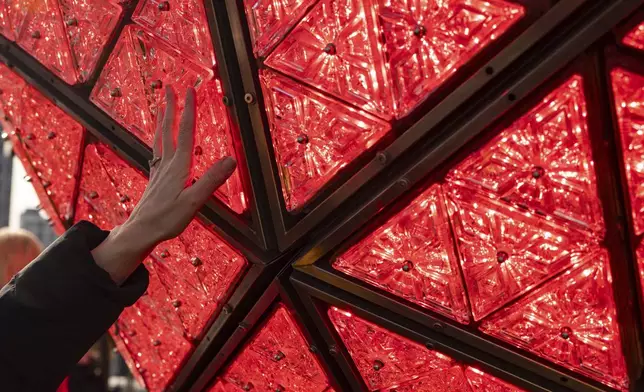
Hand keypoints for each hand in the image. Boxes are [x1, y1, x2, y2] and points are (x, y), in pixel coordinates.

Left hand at [91, 86, 236, 284]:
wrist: (141, 231)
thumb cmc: (166, 219)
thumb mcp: (194, 202)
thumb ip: (212, 180)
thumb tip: (231, 160)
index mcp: (179, 166)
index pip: (186, 132)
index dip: (189, 110)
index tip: (190, 91)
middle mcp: (167, 163)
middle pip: (169, 129)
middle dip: (171, 106)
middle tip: (169, 87)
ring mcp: (159, 169)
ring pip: (160, 137)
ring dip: (163, 118)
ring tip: (162, 104)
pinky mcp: (155, 177)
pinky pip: (157, 150)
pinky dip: (158, 138)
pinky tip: (159, 139)